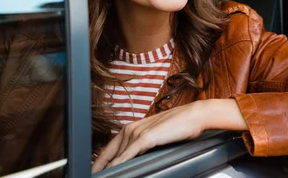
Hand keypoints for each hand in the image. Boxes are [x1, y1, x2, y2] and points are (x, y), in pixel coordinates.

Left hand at [91, 101, 206, 172]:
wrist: (193, 116)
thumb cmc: (178, 126)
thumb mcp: (154, 137)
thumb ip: (141, 147)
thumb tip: (132, 161)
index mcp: (130, 129)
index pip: (107, 151)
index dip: (98, 164)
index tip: (94, 174)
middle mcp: (130, 129)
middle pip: (107, 155)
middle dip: (100, 169)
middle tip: (94, 177)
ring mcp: (136, 133)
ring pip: (116, 157)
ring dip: (108, 169)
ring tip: (102, 177)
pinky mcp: (145, 137)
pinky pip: (126, 155)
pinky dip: (118, 165)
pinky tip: (113, 172)